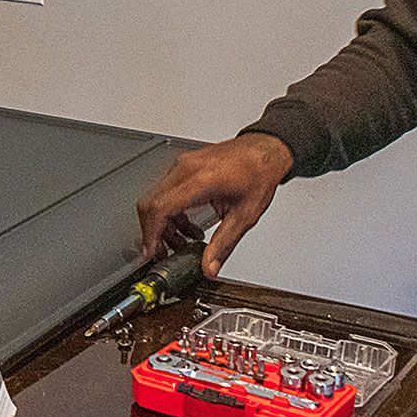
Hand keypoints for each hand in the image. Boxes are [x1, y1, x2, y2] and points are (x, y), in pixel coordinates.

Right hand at [136, 132, 293, 278]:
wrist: (265, 149)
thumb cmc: (259, 174)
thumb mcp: (245, 215)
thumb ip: (223, 244)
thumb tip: (209, 267)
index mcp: (200, 180)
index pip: (161, 207)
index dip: (151, 233)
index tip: (152, 251)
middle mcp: (186, 169)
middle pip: (151, 203)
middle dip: (152, 232)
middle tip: (163, 252)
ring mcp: (182, 164)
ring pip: (155, 197)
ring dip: (162, 223)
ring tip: (181, 241)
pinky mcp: (183, 165)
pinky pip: (165, 190)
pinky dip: (169, 211)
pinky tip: (186, 224)